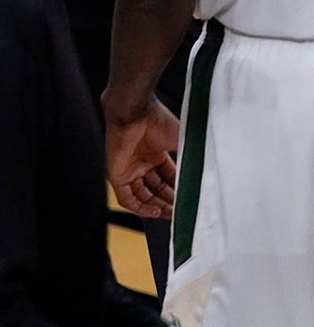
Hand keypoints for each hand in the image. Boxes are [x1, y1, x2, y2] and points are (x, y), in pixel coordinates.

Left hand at [105, 97, 180, 217]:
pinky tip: (155, 211)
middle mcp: (141, 162)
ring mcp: (128, 168)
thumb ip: (192, 161)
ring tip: (173, 215)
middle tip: (184, 212)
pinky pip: (126, 197)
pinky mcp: (116, 173)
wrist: (135, 112)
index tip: (191, 201)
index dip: (179, 191)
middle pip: (156, 190)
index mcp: (155, 153)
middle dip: (170, 202)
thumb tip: (210, 178)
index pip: (168, 179)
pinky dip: (140, 208)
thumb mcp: (183, 144)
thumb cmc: (157, 120)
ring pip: (142, 196)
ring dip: (157, 208)